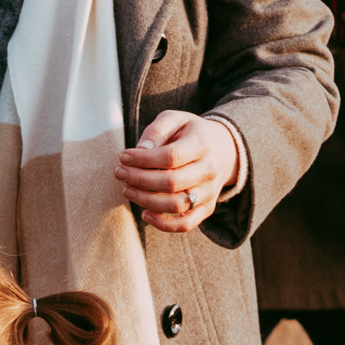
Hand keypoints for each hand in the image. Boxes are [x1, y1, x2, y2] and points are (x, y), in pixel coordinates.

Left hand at [114, 110, 239, 232]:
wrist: (225, 150)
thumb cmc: (191, 133)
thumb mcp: (176, 119)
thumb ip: (158, 130)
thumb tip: (141, 149)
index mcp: (202, 144)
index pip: (171, 156)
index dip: (143, 160)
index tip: (124, 157)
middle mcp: (209, 170)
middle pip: (172, 182)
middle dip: (139, 179)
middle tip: (120, 173)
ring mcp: (209, 192)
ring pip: (176, 205)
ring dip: (146, 200)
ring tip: (127, 189)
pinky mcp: (207, 208)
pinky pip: (186, 224)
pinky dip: (163, 224)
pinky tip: (145, 213)